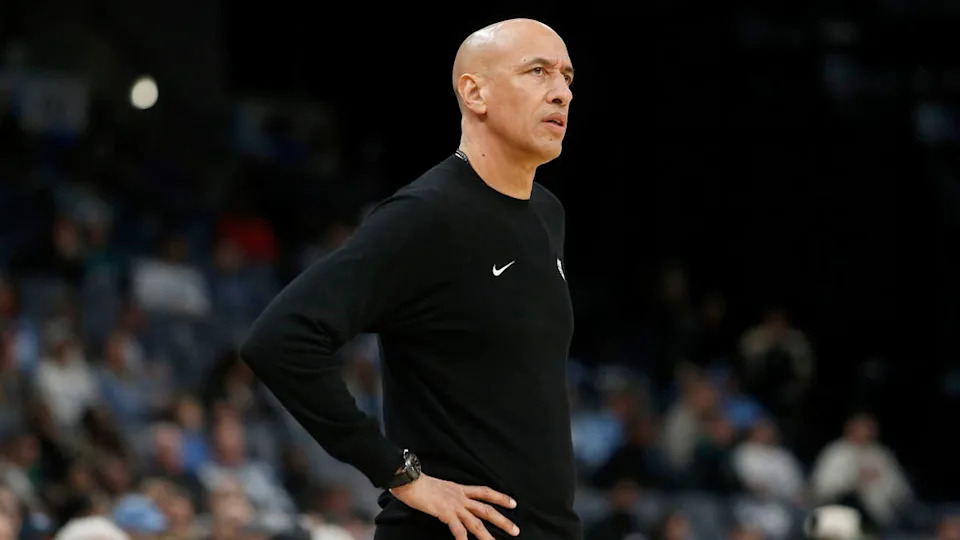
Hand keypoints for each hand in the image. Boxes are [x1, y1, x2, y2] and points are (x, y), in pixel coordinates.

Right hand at [390, 473, 519, 539]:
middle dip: (502, 520)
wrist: (409, 479)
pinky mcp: (444, 512)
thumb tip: (449, 500)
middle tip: (515, 530)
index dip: (501, 497)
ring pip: (476, 523)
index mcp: (459, 489)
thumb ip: (448, 494)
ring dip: (487, 536)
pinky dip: (462, 539)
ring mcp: (453, 505)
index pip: (485, 492)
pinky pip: (457, 529)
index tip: (513, 503)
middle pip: (486, 509)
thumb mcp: (440, 487)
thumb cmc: (419, 483)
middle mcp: (460, 497)